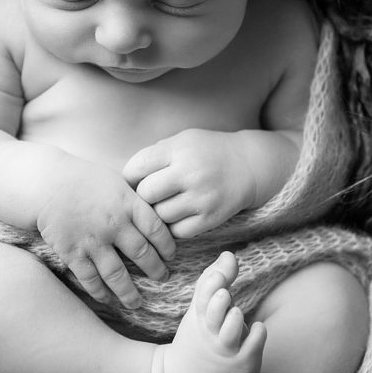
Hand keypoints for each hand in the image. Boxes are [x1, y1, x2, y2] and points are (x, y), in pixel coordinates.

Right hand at [36, 153, 175, 308]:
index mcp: (128, 203)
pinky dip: (100, 292)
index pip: (157, 230)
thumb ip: (136, 199)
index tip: (171, 256)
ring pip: (117, 274)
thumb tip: (159, 211)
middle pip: (143, 254)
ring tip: (136, 303)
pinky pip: (90, 279)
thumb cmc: (84, 179)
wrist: (46, 183)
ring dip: (129, 292)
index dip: (168, 246)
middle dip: (156, 270)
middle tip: (163, 278)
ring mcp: (93, 241)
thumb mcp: (116, 180)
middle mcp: (114, 224)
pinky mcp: (72, 253)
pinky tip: (107, 299)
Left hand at [122, 130, 255, 238]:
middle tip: (150, 196)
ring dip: (157, 214)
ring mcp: (201, 198)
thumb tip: (122, 181)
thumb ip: (153, 155)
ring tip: (165, 205)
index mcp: (178, 150)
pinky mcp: (211, 218)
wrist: (249, 166)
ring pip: (159, 216)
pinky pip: (177, 232)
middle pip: (145, 195)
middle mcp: (190, 173)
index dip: (130, 177)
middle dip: (143, 197)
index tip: (135, 180)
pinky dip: (173, 227)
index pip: (136, 168)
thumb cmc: (206, 152)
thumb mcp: (181, 141)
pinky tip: (179, 215)